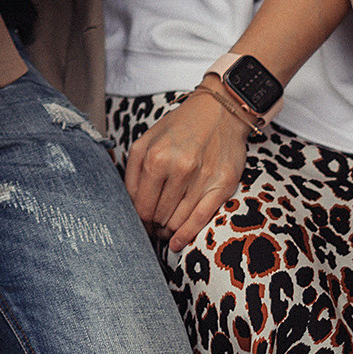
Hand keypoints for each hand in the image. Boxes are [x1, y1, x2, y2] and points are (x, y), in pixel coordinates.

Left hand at [123, 89, 250, 248]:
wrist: (221, 110)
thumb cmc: (180, 126)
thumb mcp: (147, 140)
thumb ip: (133, 170)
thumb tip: (129, 203)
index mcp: (155, 157)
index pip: (140, 204)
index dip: (138, 219)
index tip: (140, 223)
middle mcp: (178, 168)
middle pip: (158, 215)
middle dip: (153, 225)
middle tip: (153, 227)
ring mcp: (202, 178)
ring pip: (177, 221)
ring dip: (168, 231)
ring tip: (165, 231)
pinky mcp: (223, 185)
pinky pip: (200, 218)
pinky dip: (186, 235)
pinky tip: (177, 243)